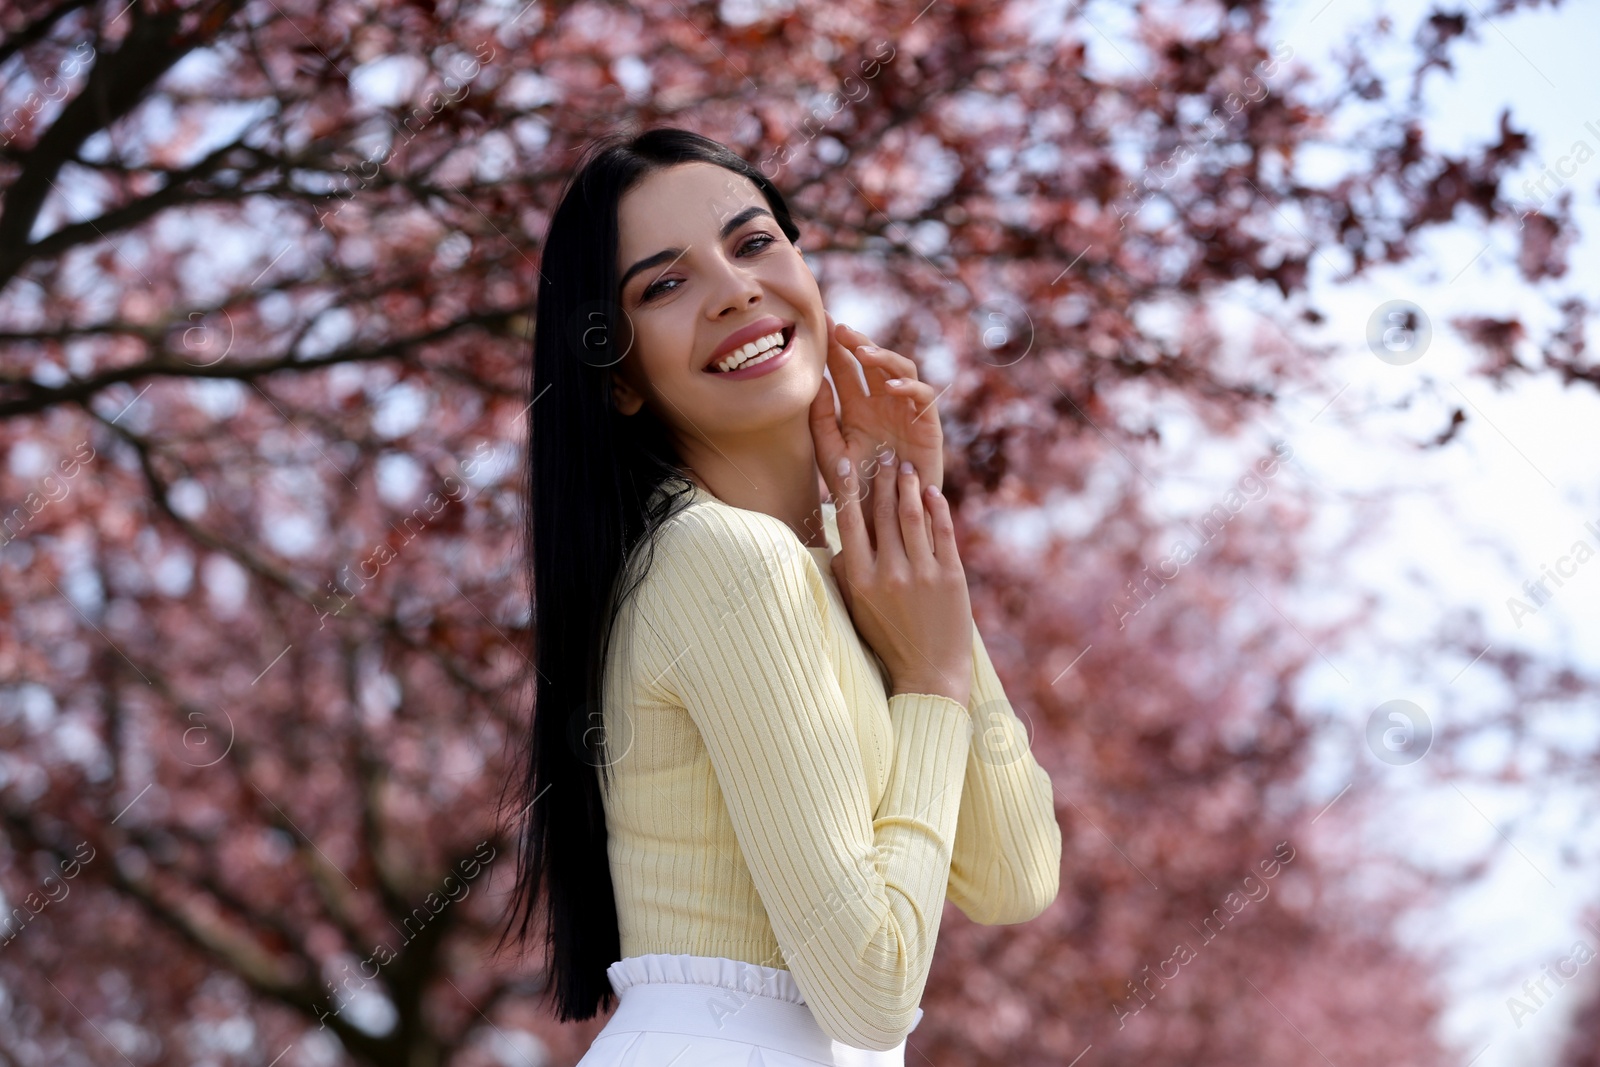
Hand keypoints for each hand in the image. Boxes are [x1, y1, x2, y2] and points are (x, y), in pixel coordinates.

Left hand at [808, 314, 945, 546]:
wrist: (886, 522)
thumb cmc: (857, 490)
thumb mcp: (831, 453)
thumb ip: (821, 419)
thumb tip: (816, 381)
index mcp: (857, 407)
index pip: (846, 369)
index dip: (835, 347)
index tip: (820, 324)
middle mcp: (883, 404)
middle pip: (873, 362)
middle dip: (858, 342)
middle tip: (839, 329)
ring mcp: (906, 412)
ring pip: (901, 370)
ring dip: (883, 357)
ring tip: (862, 352)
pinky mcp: (928, 425)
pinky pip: (923, 398)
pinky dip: (910, 388)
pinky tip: (891, 386)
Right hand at [820, 444, 971, 706]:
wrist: (929, 674)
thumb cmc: (888, 640)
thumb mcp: (857, 609)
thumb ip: (847, 573)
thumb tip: (842, 536)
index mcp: (860, 581)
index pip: (850, 523)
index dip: (847, 488)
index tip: (845, 461)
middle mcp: (889, 573)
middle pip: (882, 513)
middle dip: (883, 479)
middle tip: (884, 455)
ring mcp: (923, 574)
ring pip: (911, 516)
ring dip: (908, 486)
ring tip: (906, 467)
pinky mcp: (951, 577)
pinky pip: (942, 532)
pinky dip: (936, 507)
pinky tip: (932, 491)